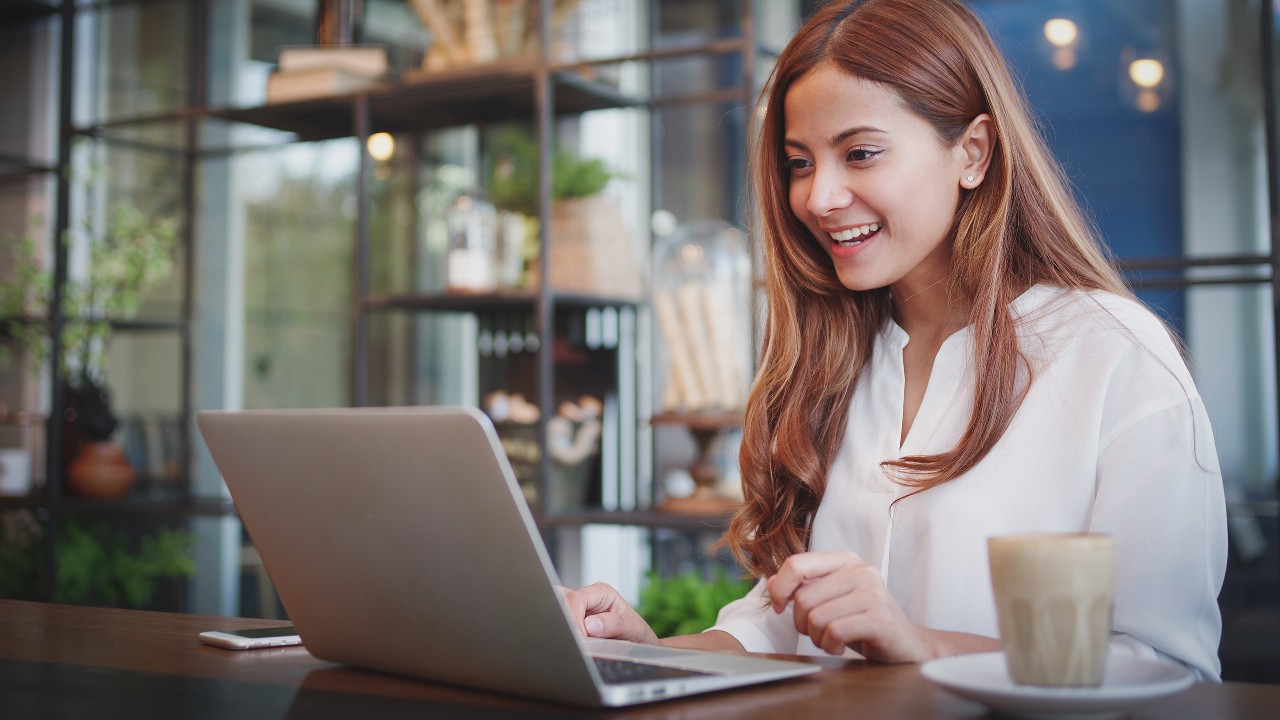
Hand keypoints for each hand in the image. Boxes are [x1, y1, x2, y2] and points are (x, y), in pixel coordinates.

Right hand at [560, 582, 660, 644]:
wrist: (641, 647)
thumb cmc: (638, 634)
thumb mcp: (634, 628)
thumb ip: (615, 624)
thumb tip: (590, 625)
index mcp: (601, 593)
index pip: (576, 599)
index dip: (573, 618)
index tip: (578, 638)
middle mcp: (586, 600)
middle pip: (559, 599)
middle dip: (560, 619)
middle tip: (569, 640)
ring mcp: (577, 613)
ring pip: (555, 611)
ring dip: (560, 627)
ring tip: (569, 644)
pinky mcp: (572, 626)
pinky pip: (559, 627)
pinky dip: (560, 636)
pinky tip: (568, 646)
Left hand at [766, 551, 931, 662]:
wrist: (907, 645)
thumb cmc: (864, 622)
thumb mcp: (832, 600)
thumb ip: (804, 588)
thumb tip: (771, 584)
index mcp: (845, 561)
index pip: (796, 564)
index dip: (780, 588)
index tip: (781, 607)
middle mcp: (860, 570)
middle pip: (803, 597)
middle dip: (802, 623)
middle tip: (819, 632)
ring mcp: (872, 592)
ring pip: (816, 617)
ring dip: (817, 638)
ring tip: (833, 639)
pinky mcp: (878, 617)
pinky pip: (833, 632)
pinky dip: (830, 646)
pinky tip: (842, 646)